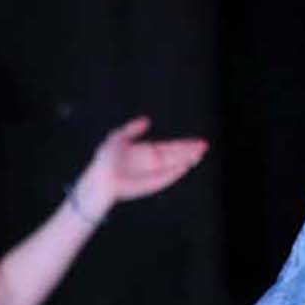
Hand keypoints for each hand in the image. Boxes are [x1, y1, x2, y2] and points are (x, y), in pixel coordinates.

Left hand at [77, 117, 208, 214]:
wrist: (99, 177)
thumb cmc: (105, 159)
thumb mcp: (117, 137)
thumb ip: (132, 128)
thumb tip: (147, 120)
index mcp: (146, 152)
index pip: (170, 147)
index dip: (184, 144)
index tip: (198, 141)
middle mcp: (152, 164)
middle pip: (176, 156)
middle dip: (190, 151)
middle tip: (204, 146)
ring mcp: (153, 174)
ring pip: (175, 166)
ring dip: (187, 160)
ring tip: (200, 154)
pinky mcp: (152, 184)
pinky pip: (167, 177)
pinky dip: (177, 172)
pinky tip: (187, 165)